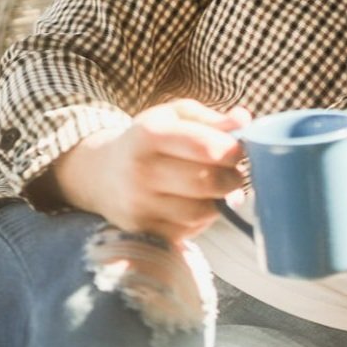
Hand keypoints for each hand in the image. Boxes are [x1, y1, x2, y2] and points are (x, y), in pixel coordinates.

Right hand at [47, 98, 251, 241]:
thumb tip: (245, 119)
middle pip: (207, 182)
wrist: (102, 173)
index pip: (206, 147)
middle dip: (233, 178)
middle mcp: (141, 170)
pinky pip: (188, 230)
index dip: (234, 151)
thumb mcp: (175, 115)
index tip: (241, 150)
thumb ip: (212, 118)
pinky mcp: (142, 231)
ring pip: (201, 211)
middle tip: (236, 172)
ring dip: (220, 201)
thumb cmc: (149, 138)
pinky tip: (198, 203)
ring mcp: (139, 205)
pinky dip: (202, 219)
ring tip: (219, 187)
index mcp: (150, 134)